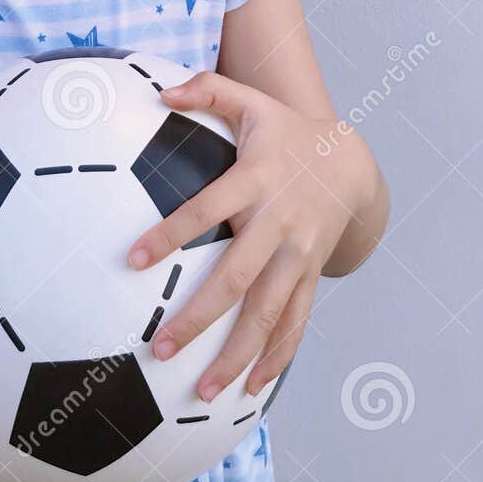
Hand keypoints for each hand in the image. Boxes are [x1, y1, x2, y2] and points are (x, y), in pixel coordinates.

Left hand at [126, 72, 368, 401]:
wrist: (349, 163)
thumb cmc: (284, 132)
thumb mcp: (251, 101)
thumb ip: (206, 89)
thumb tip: (161, 92)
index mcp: (256, 180)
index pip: (207, 209)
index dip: (171, 233)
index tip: (133, 260)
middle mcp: (279, 224)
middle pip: (236, 279)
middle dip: (199, 318)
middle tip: (159, 349)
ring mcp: (299, 256)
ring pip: (268, 314)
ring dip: (237, 355)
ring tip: (202, 392)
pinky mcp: (310, 277)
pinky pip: (295, 323)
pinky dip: (276, 357)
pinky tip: (250, 388)